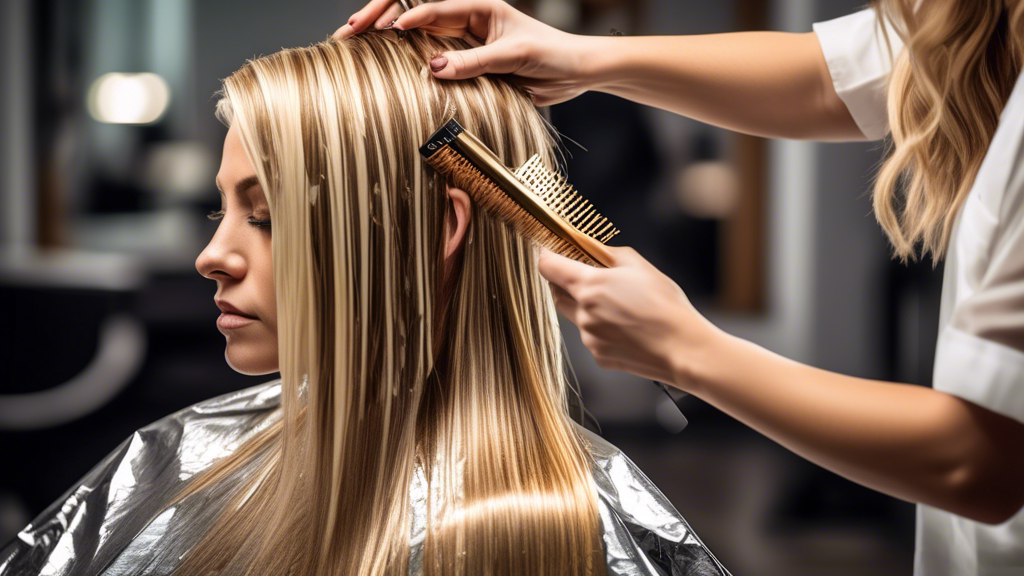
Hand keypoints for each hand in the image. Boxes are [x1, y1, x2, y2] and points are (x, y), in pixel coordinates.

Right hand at [332, 0, 595, 105]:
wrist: (571, 72)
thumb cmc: (550, 55)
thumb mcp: (512, 57)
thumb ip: (474, 62)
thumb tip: (433, 69)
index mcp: (479, 6)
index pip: (433, 7)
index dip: (406, 17)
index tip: (385, 29)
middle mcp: (466, 18)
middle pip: (413, 10)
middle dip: (379, 16)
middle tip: (351, 30)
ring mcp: (462, 39)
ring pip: (414, 31)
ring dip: (383, 34)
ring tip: (353, 40)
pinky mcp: (464, 60)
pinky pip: (427, 55)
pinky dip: (402, 56)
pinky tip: (380, 61)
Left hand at [537, 246, 720, 389]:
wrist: (683, 348)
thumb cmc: (665, 304)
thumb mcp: (638, 265)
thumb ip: (606, 253)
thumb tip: (588, 248)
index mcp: (589, 286)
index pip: (548, 267)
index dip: (546, 256)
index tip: (550, 251)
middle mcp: (583, 313)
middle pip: (557, 293)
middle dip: (563, 282)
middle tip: (581, 275)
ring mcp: (588, 337)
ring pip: (576, 317)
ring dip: (585, 306)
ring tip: (618, 304)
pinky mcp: (598, 356)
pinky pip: (591, 336)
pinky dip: (600, 327)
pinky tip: (625, 326)